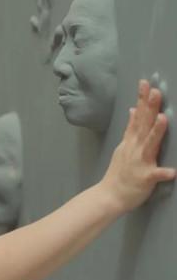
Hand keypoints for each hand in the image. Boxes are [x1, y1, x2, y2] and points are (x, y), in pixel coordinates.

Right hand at [101, 80, 175, 211]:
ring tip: (163, 118)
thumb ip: (132, 129)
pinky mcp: (144, 178)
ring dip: (156, 132)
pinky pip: (155, 175)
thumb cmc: (120, 172)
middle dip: (150, 108)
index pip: (138, 116)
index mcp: (131, 141)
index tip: (146, 83)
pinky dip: (163, 173)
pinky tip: (172, 171)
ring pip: (149, 144)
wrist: (109, 196)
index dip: (142, 100)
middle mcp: (134, 148)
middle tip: (155, 91)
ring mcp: (139, 162)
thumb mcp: (123, 146)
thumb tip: (134, 110)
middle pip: (144, 124)